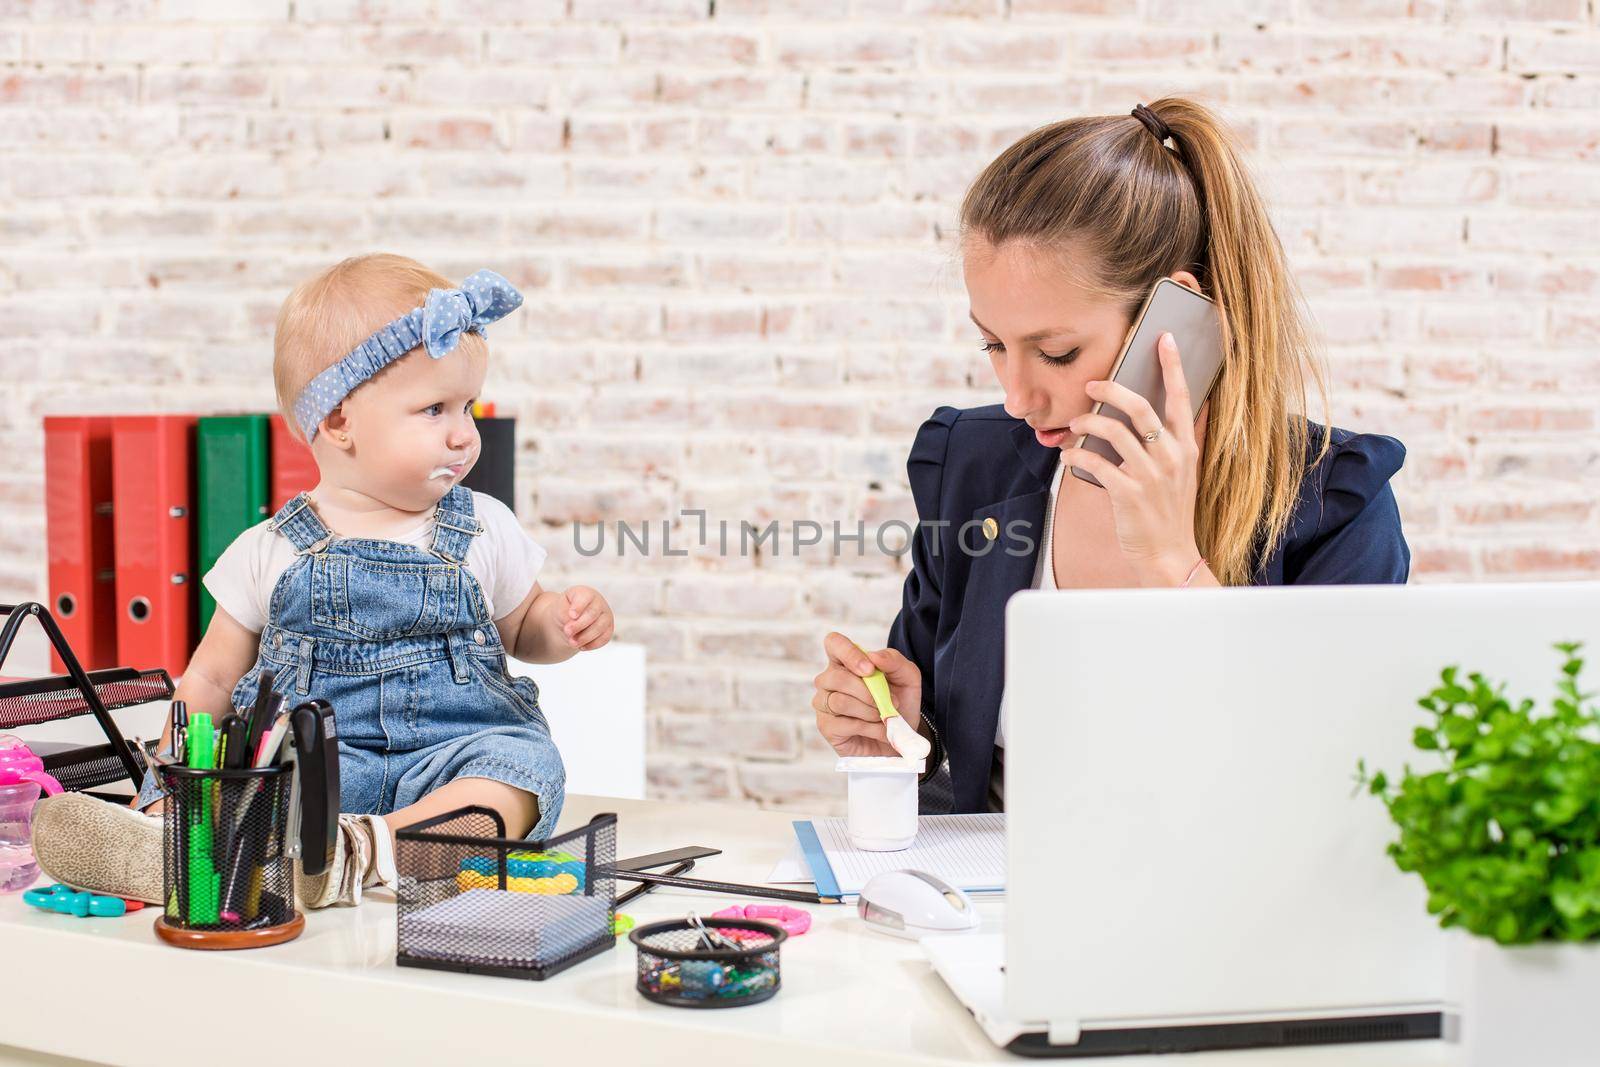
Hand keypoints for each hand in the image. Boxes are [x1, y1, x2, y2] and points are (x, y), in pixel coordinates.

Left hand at [557, 586, 613, 650]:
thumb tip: (573, 625)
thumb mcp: (559, 609)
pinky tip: (581, 646)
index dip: (579, 606)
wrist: (569, 620)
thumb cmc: (564, 610)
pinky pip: (604, 638)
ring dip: (585, 637)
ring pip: (599, 628)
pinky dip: (592, 644)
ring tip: (571, 642)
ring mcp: (606, 616)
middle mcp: (599, 603)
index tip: (571, 615)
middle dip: (579, 625)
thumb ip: (564, 614)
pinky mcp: (609, 630)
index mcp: (586, 593)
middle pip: (592, 614)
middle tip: (567, 632)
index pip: (585, 597)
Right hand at [812, 632, 922, 756]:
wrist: (901, 736)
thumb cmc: (899, 702)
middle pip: (838, 677)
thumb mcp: (907, 677)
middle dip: (869, 692)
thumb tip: (873, 656)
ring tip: (886, 717)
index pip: (834, 643)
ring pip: (841, 702)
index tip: (870, 669)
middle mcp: (829, 680)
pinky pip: (845, 723)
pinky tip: (881, 730)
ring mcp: (823, 703)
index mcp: (845, 661)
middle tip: (892, 702)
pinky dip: (870, 728)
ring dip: (871, 711)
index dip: (849, 653)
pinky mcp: (826, 726)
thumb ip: (894, 660)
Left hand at [1062, 331, 1208, 586]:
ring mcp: (1151, 476)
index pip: (1182, 398)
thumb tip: (1168, 411)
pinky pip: (1096, 463)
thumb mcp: (1182, 474)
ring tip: (1076, 424)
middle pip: (1140, 408)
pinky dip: (1077, 455)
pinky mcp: (1128, 494)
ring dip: (1088, 422)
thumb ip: (1176, 442)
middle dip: (1111, 390)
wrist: (1169, 554)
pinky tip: (1069, 456)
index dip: (1173, 366)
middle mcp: (1172, 457)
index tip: (1164, 339)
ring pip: (1114, 431)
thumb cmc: (1168, 511)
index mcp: (1186, 448)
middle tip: (1091, 385)